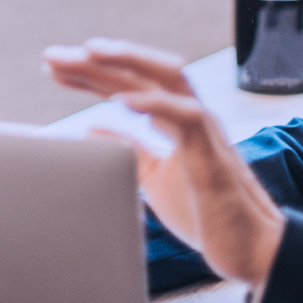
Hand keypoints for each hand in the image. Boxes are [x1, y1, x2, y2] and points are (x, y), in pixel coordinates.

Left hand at [44, 38, 285, 288]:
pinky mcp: (212, 153)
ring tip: (89, 53)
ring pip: (168, 76)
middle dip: (96, 61)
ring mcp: (205, 129)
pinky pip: (185, 117)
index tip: (53, 68)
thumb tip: (92, 128)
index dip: (90, 74)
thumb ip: (129, 148)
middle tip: (52, 55)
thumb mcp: (153, 176)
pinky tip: (122, 100)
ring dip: (127, 62)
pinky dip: (154, 104)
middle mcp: (190, 113)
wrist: (249, 249)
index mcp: (174, 118)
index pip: (127, 83)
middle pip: (141, 71)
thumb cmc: (206, 212)